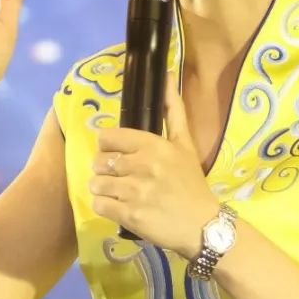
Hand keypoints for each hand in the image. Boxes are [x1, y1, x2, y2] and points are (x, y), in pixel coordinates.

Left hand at [89, 71, 221, 257]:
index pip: (107, 137)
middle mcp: (143, 165)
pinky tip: (120, 207)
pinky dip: (105, 207)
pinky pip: (99, 205)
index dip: (108, 146)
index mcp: (153, 145)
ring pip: (96, 183)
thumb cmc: (191, 183)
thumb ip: (173, 110)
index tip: (118, 155)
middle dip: (105, 170)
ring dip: (104, 189)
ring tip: (120, 194)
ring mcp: (135, 191)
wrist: (202, 225)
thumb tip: (168, 73)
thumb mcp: (184, 144)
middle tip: (121, 177)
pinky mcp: (129, 215)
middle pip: (99, 161)